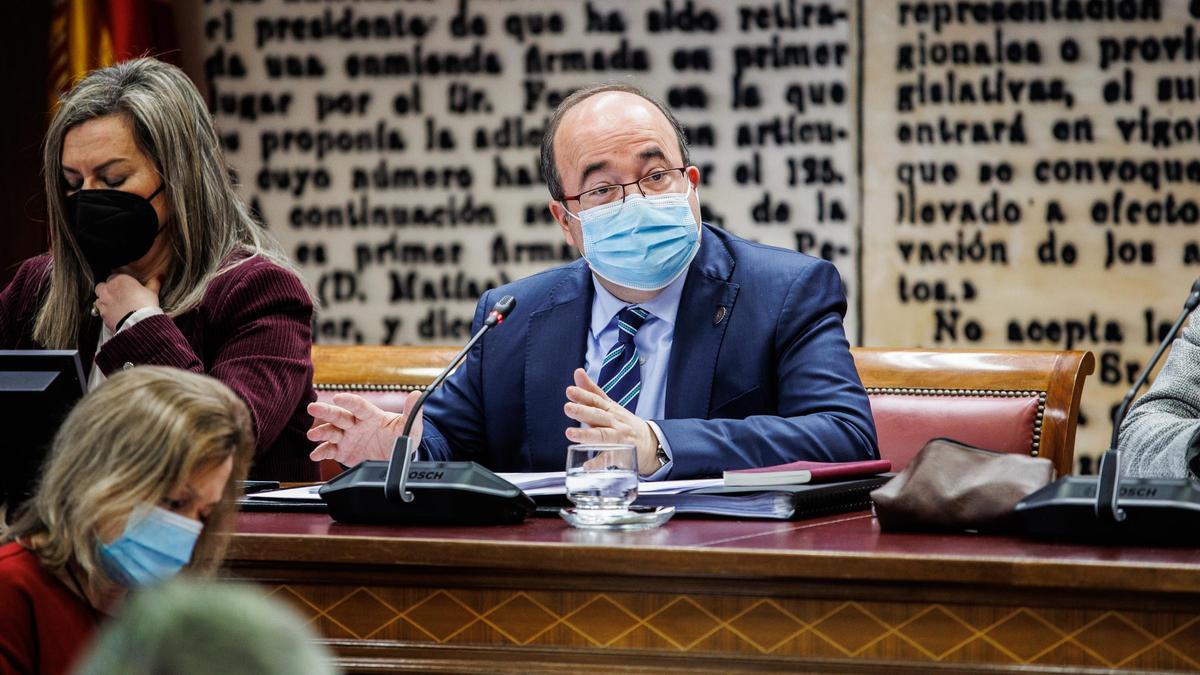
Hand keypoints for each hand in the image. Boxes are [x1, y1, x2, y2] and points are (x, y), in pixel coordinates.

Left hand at [94, 274, 160, 331]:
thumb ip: (153, 283)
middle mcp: (109, 289)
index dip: (120, 282)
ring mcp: (104, 302)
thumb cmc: (144, 306)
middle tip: (117, 295)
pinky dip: (106, 312)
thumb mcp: (152, 292)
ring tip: (115, 306)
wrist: (138, 323)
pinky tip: (114, 315)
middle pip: (102, 286)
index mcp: (120, 280)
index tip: (126, 286)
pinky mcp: (103, 314)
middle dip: (107, 289)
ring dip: (104, 301)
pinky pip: (100, 311)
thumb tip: (159, 277)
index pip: (114, 276)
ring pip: (99, 298)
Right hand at [307, 391, 421, 466]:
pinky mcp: (343, 452)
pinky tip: (315, 455)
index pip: (359, 406)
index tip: (338, 397)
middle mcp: (356, 425)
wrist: (394, 456)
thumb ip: (412, 412)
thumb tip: (417, 394)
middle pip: (339, 416)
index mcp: (370, 416)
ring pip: (331, 432)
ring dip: (321, 432)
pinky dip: (321, 452)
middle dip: (326, 411)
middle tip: (313, 407)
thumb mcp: (409, 426)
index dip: (349, 401)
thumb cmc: (400, 436)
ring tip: (312, 435)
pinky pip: (330, 451)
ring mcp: (348, 438)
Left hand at [563, 368, 658, 475]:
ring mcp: (619, 439)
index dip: (583, 395)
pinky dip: (597, 463)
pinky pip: (608, 460)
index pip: (596, 400)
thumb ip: (593, 391)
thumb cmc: (625, 423)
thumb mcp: (610, 405)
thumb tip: (578, 372)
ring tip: (570, 434)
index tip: (570, 391)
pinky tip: (586, 465)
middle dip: (583, 412)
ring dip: (587, 435)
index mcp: (611, 410)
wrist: (651, 443)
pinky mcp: (621, 456)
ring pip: (603, 436)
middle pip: (598, 416)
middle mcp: (615, 423)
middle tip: (568, 408)